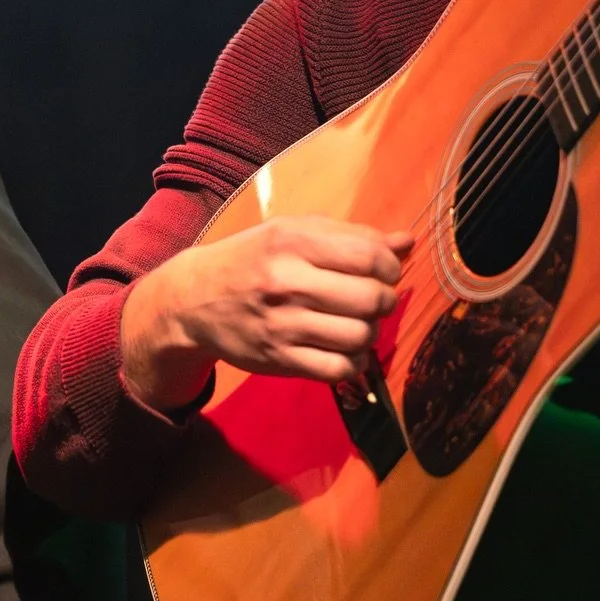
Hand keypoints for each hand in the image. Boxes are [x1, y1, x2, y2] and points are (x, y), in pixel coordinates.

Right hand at [120, 215, 414, 413]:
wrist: (193, 299)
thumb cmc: (254, 258)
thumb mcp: (294, 232)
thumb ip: (352, 236)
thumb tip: (407, 242)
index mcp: (294, 241)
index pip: (370, 257)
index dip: (391, 267)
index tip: (386, 272)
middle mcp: (287, 282)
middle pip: (371, 298)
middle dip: (385, 300)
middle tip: (375, 299)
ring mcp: (282, 324)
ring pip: (360, 336)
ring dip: (371, 331)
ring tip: (359, 322)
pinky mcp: (278, 360)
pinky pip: (339, 368)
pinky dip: (354, 361)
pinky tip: (347, 349)